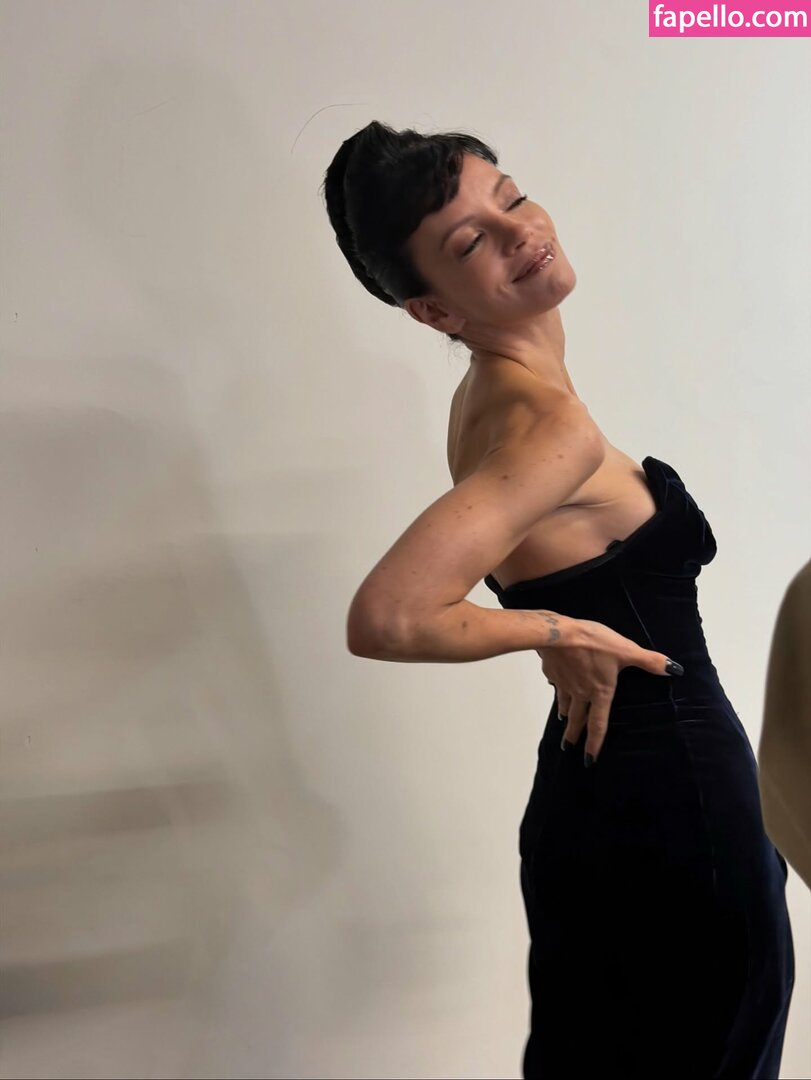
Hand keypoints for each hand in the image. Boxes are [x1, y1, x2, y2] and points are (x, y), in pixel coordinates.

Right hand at [535, 617, 683, 765]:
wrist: (558, 634)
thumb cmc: (594, 643)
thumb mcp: (625, 650)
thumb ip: (649, 661)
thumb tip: (675, 669)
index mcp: (600, 692)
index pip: (598, 724)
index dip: (594, 743)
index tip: (589, 759)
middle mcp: (581, 693)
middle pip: (577, 719)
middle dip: (573, 734)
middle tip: (569, 747)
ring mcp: (564, 684)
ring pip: (564, 704)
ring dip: (564, 714)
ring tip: (562, 720)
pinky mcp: (552, 673)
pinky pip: (556, 684)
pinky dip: (557, 688)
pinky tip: (555, 684)